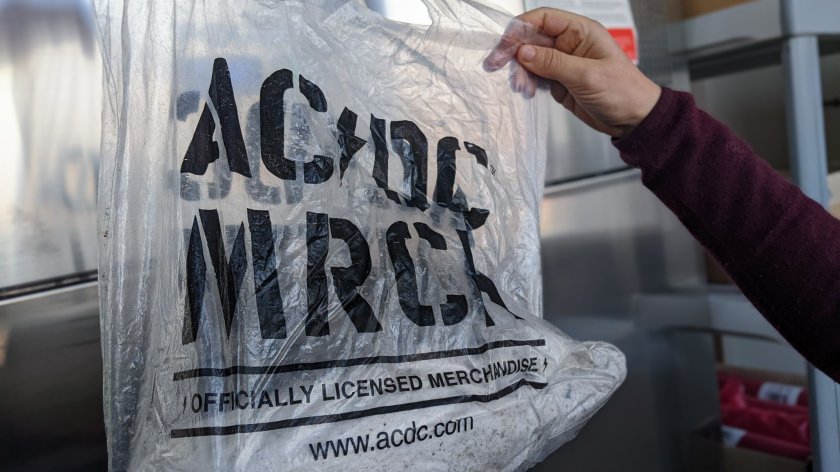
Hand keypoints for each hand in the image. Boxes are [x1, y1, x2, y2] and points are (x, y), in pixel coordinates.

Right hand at [485, 8, 660, 137]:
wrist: (634, 119)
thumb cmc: (623, 92)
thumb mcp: (587, 76)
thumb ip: (553, 63)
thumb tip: (523, 51)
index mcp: (581, 32)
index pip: (543, 19)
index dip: (521, 28)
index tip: (504, 44)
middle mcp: (570, 44)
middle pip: (532, 39)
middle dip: (514, 52)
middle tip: (496, 66)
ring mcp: (563, 63)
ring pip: (530, 59)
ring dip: (520, 71)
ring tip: (521, 87)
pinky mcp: (559, 81)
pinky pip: (535, 76)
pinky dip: (527, 83)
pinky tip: (527, 91)